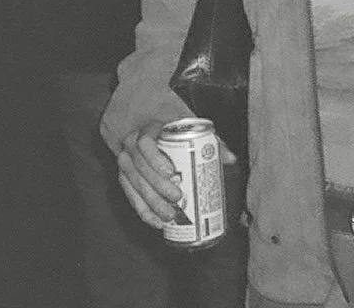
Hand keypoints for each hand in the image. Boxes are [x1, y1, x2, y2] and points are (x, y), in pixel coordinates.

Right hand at [117, 119, 238, 230]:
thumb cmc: (173, 134)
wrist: (152, 133)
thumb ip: (210, 142)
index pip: (145, 143)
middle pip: (140, 168)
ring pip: (134, 185)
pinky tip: (157, 222)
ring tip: (170, 215)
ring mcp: (125, 163)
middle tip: (177, 198)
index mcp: (147, 130)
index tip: (170, 172)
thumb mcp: (189, 132)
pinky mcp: (123, 179)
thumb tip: (230, 158)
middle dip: (158, 186)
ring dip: (152, 203)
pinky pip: (131, 198)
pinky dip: (144, 212)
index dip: (155, 159)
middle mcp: (131, 145)